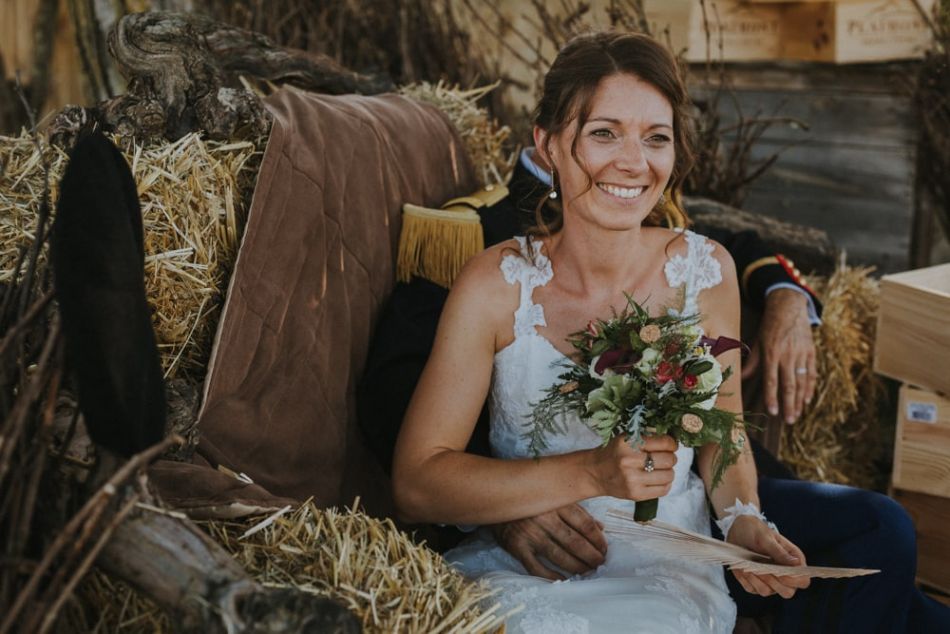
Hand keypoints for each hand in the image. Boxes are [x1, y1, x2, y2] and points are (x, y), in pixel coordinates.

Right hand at [491, 503, 606, 579]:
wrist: (494, 499)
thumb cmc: (530, 499)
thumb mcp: (554, 498)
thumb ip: (577, 512)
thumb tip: (600, 527)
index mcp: (556, 503)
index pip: (584, 524)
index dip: (598, 540)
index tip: (605, 549)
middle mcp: (544, 518)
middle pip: (575, 542)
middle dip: (591, 556)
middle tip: (599, 564)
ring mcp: (530, 533)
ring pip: (560, 556)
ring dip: (577, 567)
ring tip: (587, 571)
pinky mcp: (517, 546)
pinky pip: (536, 567)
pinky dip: (551, 576)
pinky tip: (563, 580)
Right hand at [593, 434, 677, 500]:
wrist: (595, 473)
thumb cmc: (614, 453)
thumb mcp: (626, 438)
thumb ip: (647, 436)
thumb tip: (673, 440)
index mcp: (628, 443)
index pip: (664, 442)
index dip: (672, 444)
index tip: (671, 445)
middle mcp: (629, 461)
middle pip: (668, 460)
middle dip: (671, 458)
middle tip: (666, 458)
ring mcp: (632, 479)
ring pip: (669, 475)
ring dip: (669, 472)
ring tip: (661, 469)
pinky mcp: (635, 494)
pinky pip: (663, 490)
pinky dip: (665, 484)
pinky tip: (657, 479)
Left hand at [726, 515, 810, 598]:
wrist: (738, 530)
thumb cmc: (755, 531)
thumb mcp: (765, 538)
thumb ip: (779, 552)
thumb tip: (796, 563)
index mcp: (793, 561)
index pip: (803, 581)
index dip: (794, 581)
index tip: (779, 573)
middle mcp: (784, 575)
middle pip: (788, 592)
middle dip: (774, 583)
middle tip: (762, 570)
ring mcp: (770, 581)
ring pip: (767, 592)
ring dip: (757, 581)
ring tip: (749, 567)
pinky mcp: (755, 583)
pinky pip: (752, 589)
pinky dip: (746, 580)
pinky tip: (742, 569)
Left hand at [742, 288, 816, 423]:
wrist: (789, 306)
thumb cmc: (769, 325)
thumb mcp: (756, 340)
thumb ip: (751, 361)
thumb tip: (741, 377)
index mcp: (772, 352)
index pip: (772, 380)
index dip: (772, 397)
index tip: (773, 412)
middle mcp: (788, 355)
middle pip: (789, 384)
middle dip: (789, 404)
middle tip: (788, 421)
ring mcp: (801, 354)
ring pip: (802, 381)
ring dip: (799, 400)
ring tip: (796, 415)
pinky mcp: (811, 352)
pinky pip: (811, 373)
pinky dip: (810, 387)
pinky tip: (806, 399)